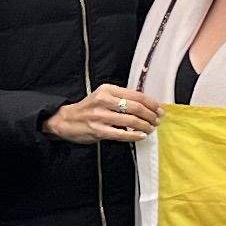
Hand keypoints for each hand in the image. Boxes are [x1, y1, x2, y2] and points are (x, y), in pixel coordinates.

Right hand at [45, 85, 161, 144]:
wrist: (66, 120)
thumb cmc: (88, 108)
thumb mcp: (103, 96)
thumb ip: (121, 98)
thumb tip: (146, 103)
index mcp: (108, 90)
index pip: (136, 95)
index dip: (151, 103)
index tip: (159, 109)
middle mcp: (104, 101)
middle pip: (136, 107)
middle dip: (151, 115)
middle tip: (157, 120)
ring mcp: (100, 116)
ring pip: (130, 120)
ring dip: (145, 126)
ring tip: (151, 128)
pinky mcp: (98, 130)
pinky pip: (121, 134)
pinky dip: (134, 135)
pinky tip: (141, 136)